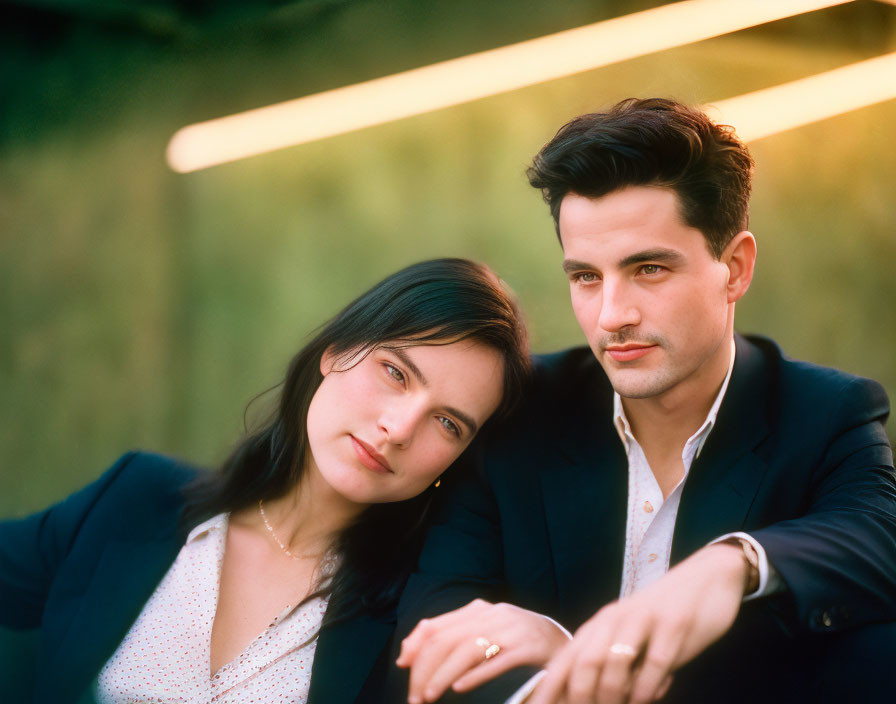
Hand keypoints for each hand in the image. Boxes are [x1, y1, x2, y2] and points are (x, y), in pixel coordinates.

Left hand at [397, 599, 570, 702]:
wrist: (565, 640)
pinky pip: (497, 660)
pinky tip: (459, 688)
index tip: (403, 668)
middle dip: (425, 669)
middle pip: (447, 639)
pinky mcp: (530, 647)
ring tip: (429, 696)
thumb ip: (450, 636)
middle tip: (415, 696)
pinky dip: (475, 674)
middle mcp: (494, 615)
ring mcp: (513, 629)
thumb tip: (406, 653)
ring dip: (443, 675)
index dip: (416, 647)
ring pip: (468, 649)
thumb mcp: (485, 631)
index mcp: (480, 609)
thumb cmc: (518, 639)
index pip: (437, 625)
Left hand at [530, 542, 748, 703]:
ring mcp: (645, 619)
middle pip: (586, 662)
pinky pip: (655, 662)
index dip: (550, 687)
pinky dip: (648, 687)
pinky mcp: (675, 624)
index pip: (567, 658)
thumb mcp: (631, 638)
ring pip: (615, 662)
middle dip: (581, 697)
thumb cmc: (663, 618)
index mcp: (601, 623)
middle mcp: (616, 619)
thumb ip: (611, 665)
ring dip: (614, 695)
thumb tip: (585, 699)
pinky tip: (648, 698)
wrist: (706, 579)